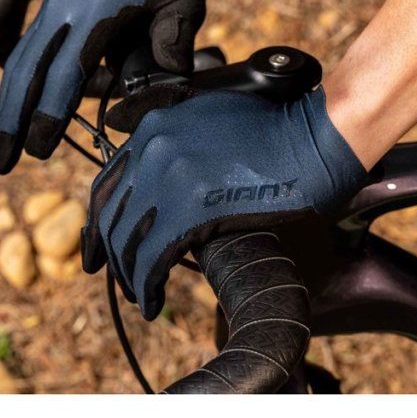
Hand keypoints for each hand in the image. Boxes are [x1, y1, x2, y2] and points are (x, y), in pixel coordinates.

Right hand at [0, 0, 209, 173]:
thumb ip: (174, 40)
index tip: (39, 150)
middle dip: (10, 120)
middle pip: (26, 70)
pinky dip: (16, 85)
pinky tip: (12, 113)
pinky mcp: (54, 7)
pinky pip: (26, 50)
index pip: (65, 71)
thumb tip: (164, 79)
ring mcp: (54, 4)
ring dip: (6, 107)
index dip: (50, 112)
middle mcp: (64, 6)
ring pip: (18, 61)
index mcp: (95, 8)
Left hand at [81, 87, 367, 318]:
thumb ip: (178, 135)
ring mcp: (170, 177)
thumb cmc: (279, 128)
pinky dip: (147, 285)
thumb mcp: (214, 114)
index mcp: (155, 126)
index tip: (100, 244)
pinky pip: (153, 257)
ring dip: (129, 275)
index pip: (107, 182)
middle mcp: (154, 147)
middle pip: (111, 214)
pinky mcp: (192, 209)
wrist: (317, 137)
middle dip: (109, 253)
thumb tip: (163, 168)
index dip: (99, 220)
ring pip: (128, 239)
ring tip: (140, 296)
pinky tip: (152, 303)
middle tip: (114, 277)